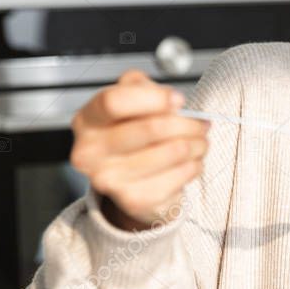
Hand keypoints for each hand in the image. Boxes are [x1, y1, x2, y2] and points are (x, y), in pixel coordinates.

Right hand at [69, 69, 210, 228]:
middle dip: (187, 123)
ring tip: (200, 141)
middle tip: (201, 123)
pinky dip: (194, 165)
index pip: (115, 102)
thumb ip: (142, 88)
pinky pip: (179, 176)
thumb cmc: (130, 133)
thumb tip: (171, 99)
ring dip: (197, 144)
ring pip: (172, 152)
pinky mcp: (133, 200)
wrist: (124, 179)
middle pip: (151, 128)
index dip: (154, 98)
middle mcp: (90, 152)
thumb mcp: (129, 101)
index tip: (178, 100)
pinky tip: (191, 161)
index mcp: (88, 120)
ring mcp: (110, 180)